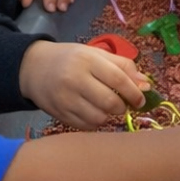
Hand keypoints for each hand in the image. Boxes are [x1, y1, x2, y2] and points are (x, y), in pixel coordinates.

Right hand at [20, 40, 152, 129]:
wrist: (33, 68)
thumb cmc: (71, 59)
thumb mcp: (95, 54)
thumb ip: (123, 67)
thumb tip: (147, 86)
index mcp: (87, 60)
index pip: (118, 79)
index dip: (134, 92)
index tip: (141, 100)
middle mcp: (75, 79)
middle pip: (109, 102)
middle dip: (122, 107)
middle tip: (123, 105)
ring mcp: (65, 99)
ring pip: (98, 118)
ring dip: (109, 116)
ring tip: (106, 108)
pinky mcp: (59, 114)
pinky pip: (86, 126)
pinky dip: (95, 123)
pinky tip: (93, 113)